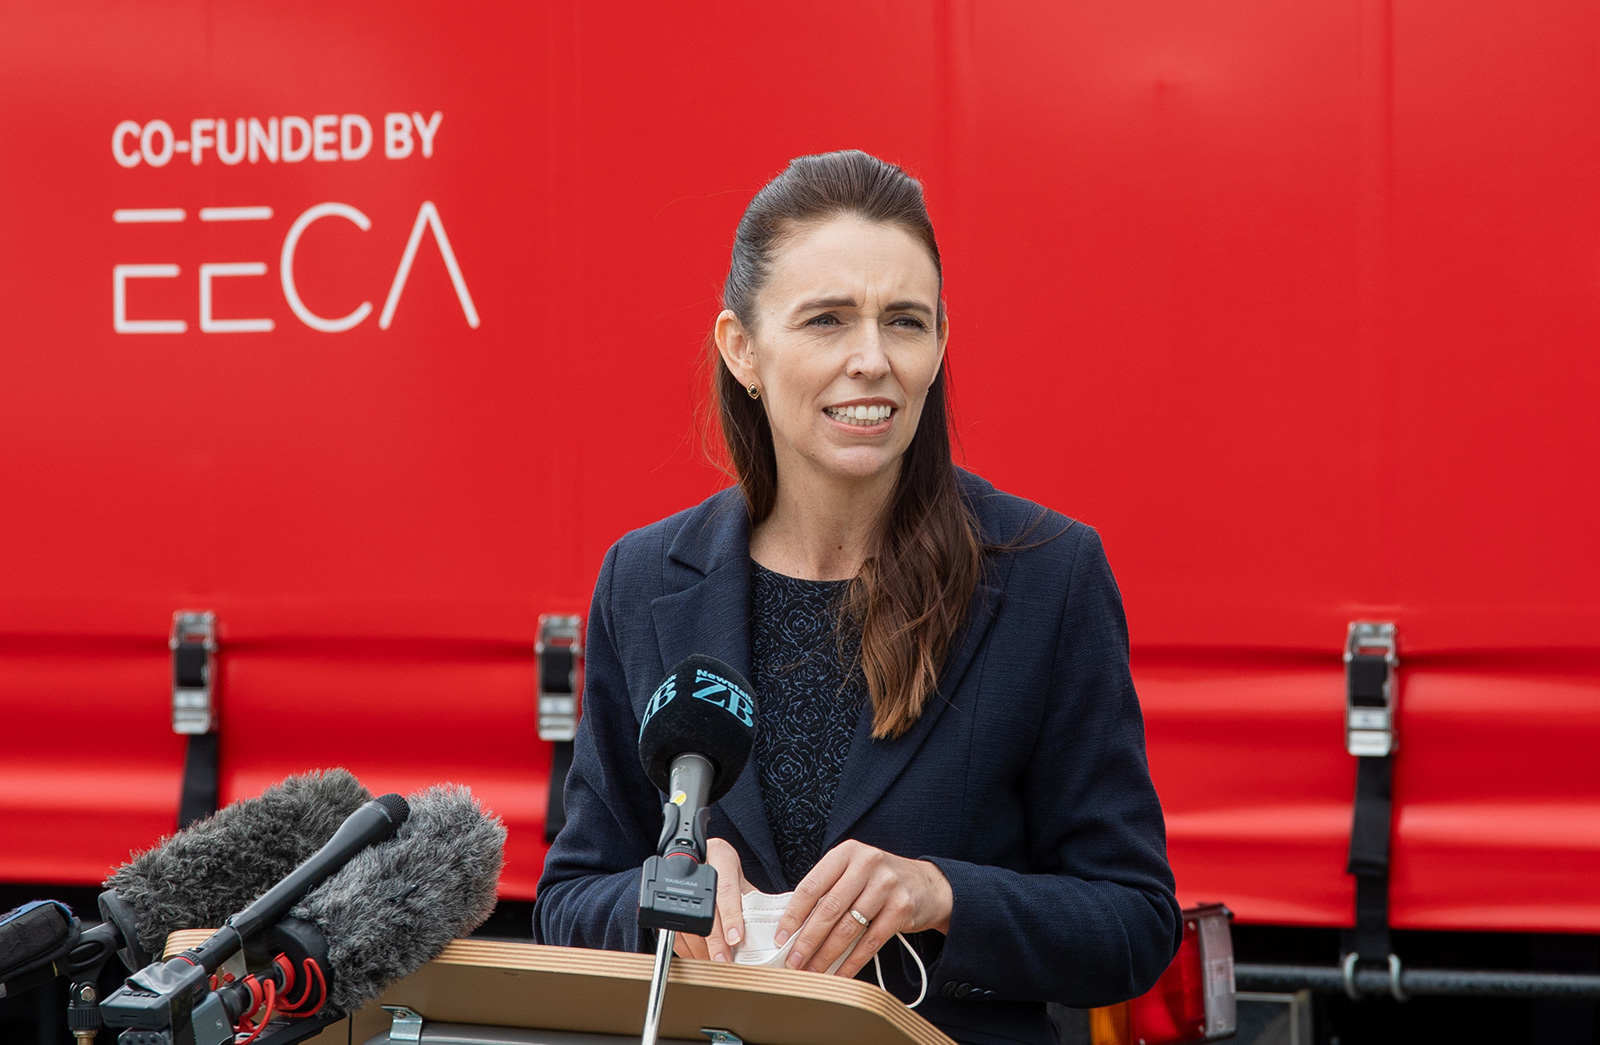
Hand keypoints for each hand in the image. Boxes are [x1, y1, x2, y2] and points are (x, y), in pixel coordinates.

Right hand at [671, 838, 750, 961]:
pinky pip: (674, 928)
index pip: (726, 889)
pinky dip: (686, 948)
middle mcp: (699, 867)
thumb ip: (751, 902)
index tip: (736, 939)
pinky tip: (698, 956)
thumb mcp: (742, 881)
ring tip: (713, 962)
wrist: (702, 858)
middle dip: (715, 940)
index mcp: (721, 857)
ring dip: (700, 948)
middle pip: (706, 909)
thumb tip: (766, 933)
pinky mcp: (666, 899)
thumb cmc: (727, 872)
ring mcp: (679, 881)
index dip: (731, 916)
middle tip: (724, 960)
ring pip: (687, 922)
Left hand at [776, 840, 952, 977]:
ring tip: (811, 970)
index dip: (793, 914)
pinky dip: (852, 962)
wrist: (928, 886)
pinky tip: (840, 973)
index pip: (812, 885)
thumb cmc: (880, 881)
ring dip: (826, 955)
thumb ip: (828, 890)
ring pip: (848, 928)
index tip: (781, 936)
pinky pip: (870, 942)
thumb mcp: (854, 872)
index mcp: (847, 853)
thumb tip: (794, 927)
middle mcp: (867, 864)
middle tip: (793, 961)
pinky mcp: (901, 909)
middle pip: (829, 908)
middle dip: (807, 940)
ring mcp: (887, 886)